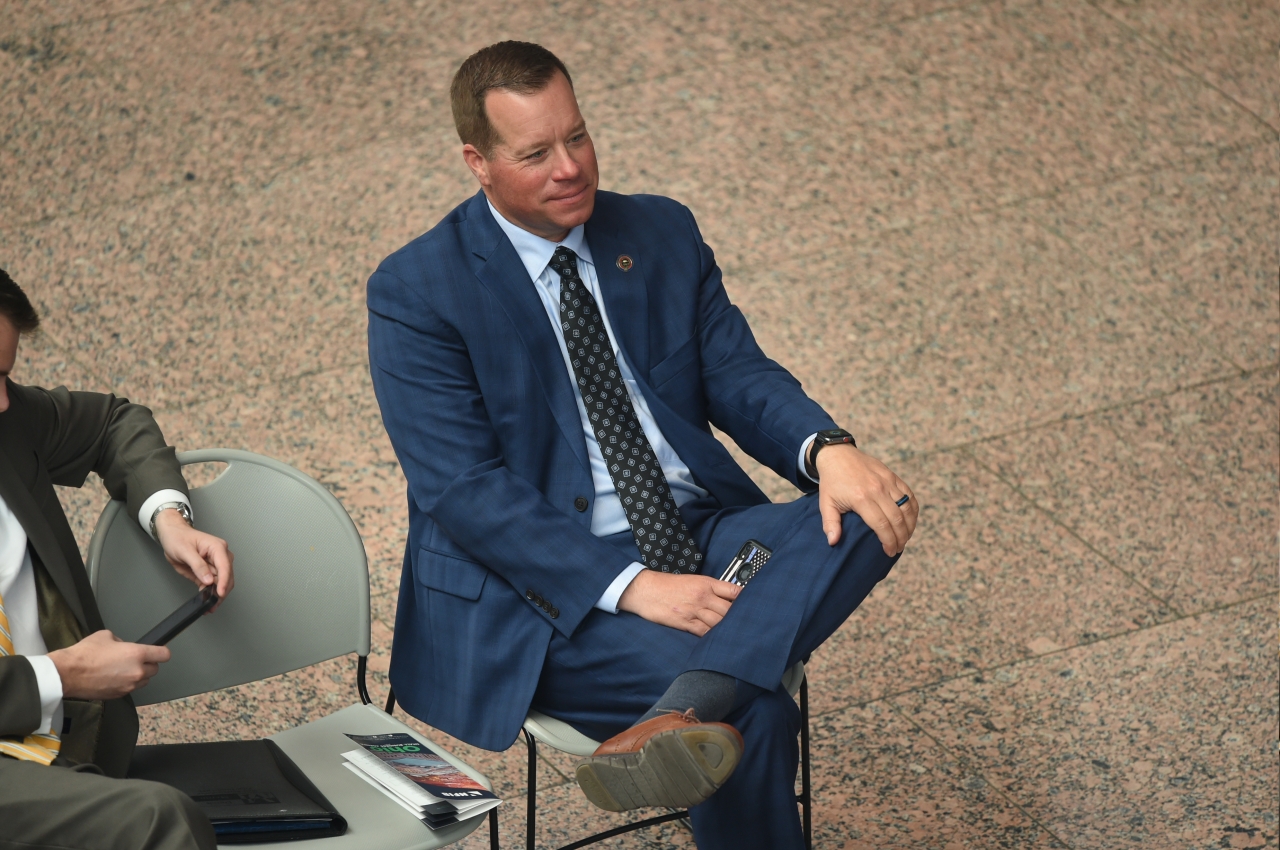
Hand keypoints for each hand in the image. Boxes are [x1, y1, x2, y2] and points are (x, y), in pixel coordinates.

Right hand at [48, 630, 170, 699]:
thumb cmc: (84, 654)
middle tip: (135, 659)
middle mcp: (137, 671)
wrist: (68, 674)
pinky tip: (114, 677)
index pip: (164, 654)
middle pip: (155, 669)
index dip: (161, 652)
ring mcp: (129, 685)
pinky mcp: (119, 695)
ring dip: (138, 675)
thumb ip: (121, 641)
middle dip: (148, 664)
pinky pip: (130, 688)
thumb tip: (124, 646)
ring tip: (122, 669)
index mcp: (137, 654)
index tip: (159, 652)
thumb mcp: (106, 636)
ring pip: (143, 681)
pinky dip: (126, 684)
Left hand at [154, 509, 234, 602]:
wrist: (172, 536)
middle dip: (222, 590)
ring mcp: (216, 563)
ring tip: (210, 605)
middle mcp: (220, 555)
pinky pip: (213, 584)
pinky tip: (206, 599)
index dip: (224, 581)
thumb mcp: (185, 551)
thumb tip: (208, 579)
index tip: (220, 593)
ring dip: (217, 593)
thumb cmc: (178, 538)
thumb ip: (198, 565)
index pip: (225, 566)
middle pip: (227, 576)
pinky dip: (210, 592)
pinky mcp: (210, 571)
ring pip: (222, 582)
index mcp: (217, 547)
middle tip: (213, 603)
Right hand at [616, 570, 740, 636]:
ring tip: (738, 636)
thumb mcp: (692, 580)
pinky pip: (704, 632)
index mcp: (706, 583)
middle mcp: (702, 596)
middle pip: (729, 610)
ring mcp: (694, 610)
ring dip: (728, 630)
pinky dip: (713, 637)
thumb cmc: (667, 585)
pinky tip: (719, 641)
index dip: (746, 600)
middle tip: (749, 626)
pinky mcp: (685, 623)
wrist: (645, 590)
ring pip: (719, 622)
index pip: (733, 591)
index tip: (754, 607)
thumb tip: (727, 598)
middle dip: (740, 619)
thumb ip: (710, 588)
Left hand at [814, 444, 918, 554]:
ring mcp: (887, 481)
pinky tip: (910, 521)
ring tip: (906, 538)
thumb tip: (833, 542)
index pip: (881, 525)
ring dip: (910, 525)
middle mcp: (877, 489)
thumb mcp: (825, 503)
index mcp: (861, 498)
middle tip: (899, 548)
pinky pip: (909, 495)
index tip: (890, 552)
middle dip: (901, 538)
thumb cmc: (831, 481)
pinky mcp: (892, 476)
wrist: (838, 454)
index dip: (889, 541)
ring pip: (907, 507)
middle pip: (897, 519)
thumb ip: (830, 523)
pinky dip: (913, 510)